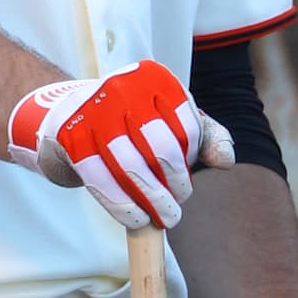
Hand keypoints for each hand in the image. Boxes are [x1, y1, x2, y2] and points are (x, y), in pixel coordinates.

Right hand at [8, 59, 233, 231]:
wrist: (72, 114)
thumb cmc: (134, 121)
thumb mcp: (175, 120)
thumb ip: (208, 137)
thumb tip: (226, 160)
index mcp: (155, 78)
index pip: (189, 128)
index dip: (191, 161)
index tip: (186, 177)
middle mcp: (124, 88)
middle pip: (163, 149)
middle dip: (175, 185)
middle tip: (177, 205)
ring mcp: (95, 111)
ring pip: (132, 167)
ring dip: (152, 200)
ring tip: (164, 217)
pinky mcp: (72, 138)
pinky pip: (101, 180)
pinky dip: (122, 206)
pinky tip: (137, 218)